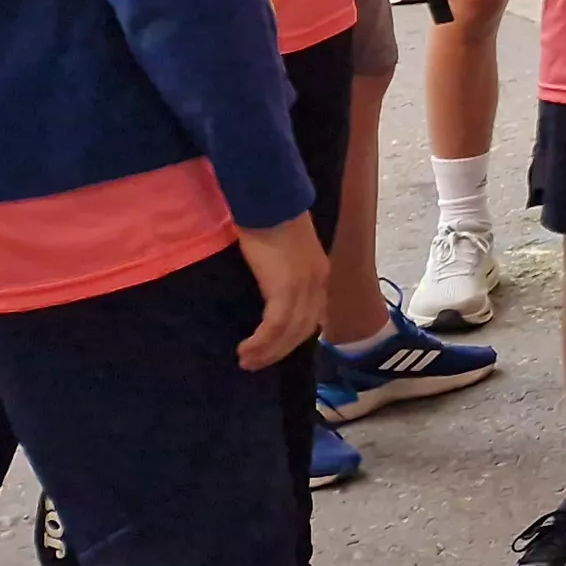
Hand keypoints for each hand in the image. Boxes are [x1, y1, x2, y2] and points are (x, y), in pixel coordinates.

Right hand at [231, 217, 328, 370]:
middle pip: (303, 330)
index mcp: (319, 274)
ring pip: (289, 333)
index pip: (312, 316)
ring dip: (267, 352)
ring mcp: (304, 287)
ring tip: (246, 362)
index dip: (294, 337)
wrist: (269, 202)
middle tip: (256, 363)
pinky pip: (275, 327)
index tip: (275, 350)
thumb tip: (268, 287)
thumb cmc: (270, 220)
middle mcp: (318, 283)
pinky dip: (261, 343)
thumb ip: (282, 271)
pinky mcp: (286, 289)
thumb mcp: (284, 252)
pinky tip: (246, 350)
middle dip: (280, 351)